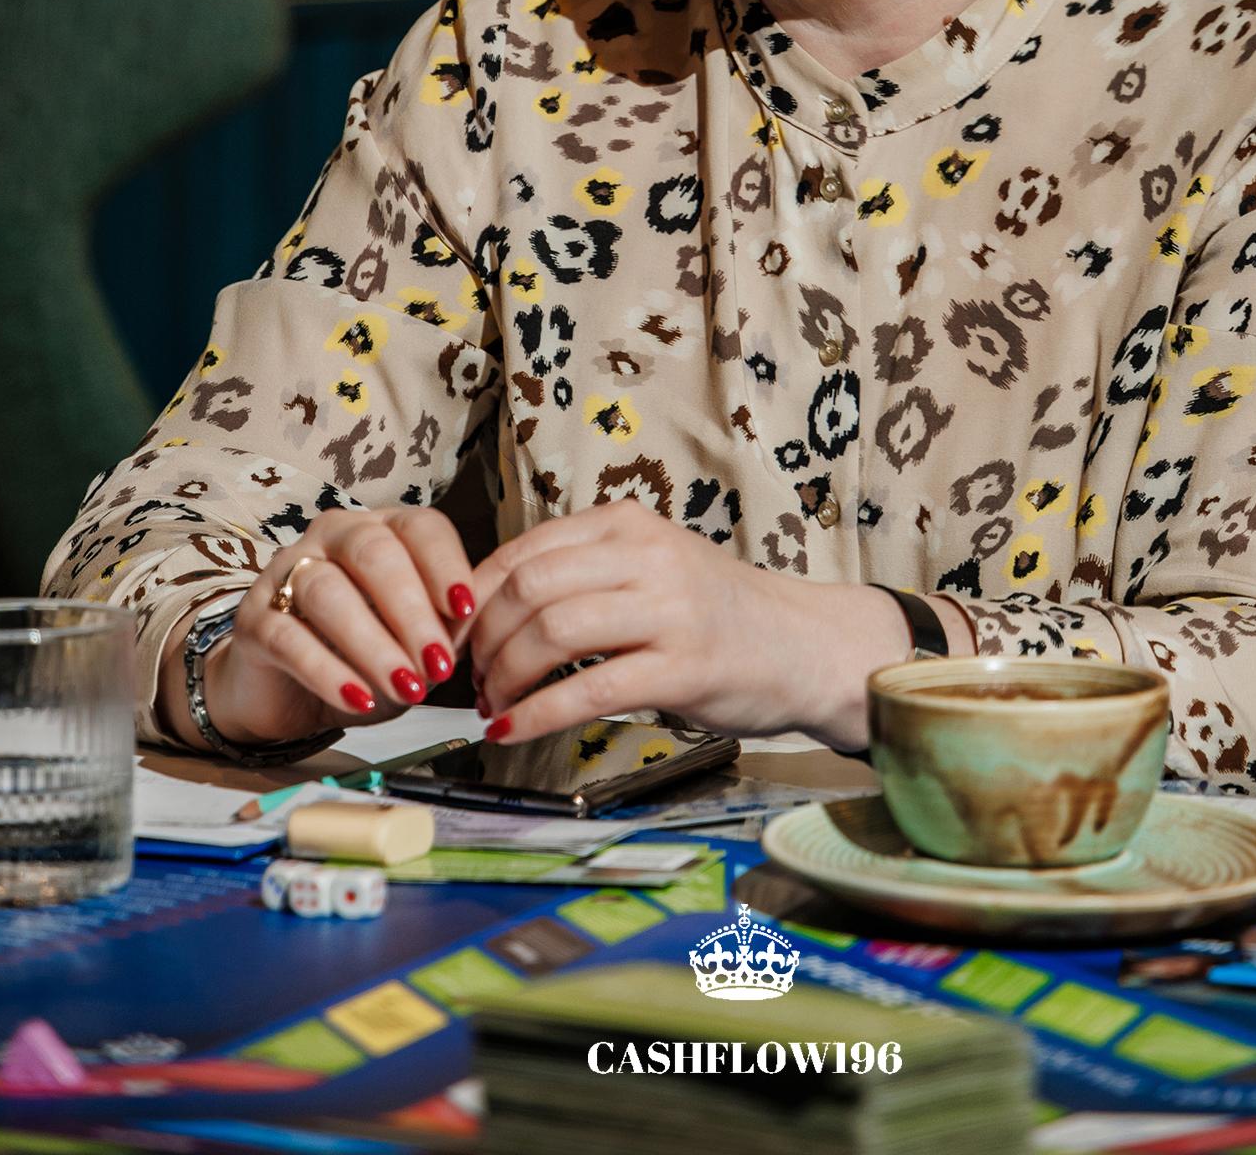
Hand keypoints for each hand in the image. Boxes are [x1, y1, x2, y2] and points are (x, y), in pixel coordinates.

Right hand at [170, 509, 479, 750]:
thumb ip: (452, 622)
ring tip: (406, 689)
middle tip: (438, 664)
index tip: (465, 609)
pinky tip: (358, 700)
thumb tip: (490, 599)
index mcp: (383, 529)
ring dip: (372, 644)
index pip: (419, 527)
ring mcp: (287, 571)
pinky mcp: (253, 618)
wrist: (287, 695)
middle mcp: (334, 536)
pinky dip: (327, 671)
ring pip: (328, 591)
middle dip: (411, 611)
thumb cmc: (362, 657)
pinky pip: (288, 637)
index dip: (444, 565)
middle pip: (373, 553)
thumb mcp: (416, 644)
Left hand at [461, 500, 919, 750]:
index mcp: (629, 525)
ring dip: (505, 676)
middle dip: (482, 639)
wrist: (802, 643)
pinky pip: (589, 691)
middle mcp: (646, 556)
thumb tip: (487, 607)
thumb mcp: (650, 565)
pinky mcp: (681, 668)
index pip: (524, 550)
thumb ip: (585, 572)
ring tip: (493, 704)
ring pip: (552, 632)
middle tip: (470, 677)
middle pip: (529, 587)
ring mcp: (667, 611)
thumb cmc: (715, 611)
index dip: (473, 597)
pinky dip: (537, 714)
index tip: (453, 634)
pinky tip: (513, 730)